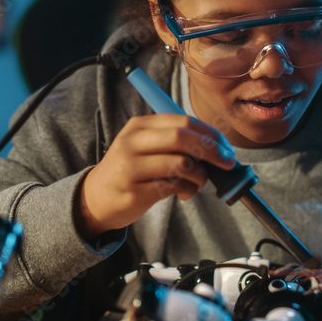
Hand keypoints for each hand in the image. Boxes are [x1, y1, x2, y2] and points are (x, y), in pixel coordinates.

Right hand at [76, 114, 235, 237]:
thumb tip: (217, 146)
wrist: (95, 199)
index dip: (210, 134)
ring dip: (201, 175)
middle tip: (227, 163)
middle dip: (213, 150)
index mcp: (139, 127)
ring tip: (198, 183)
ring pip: (182, 164)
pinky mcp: (135, 192)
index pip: (183, 121)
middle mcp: (133, 143)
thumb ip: (173, 141)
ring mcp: (131, 167)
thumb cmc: (129, 171)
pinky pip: (175, 186)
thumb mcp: (143, 147)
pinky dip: (188, 190)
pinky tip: (184, 193)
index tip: (226, 147)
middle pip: (183, 137)